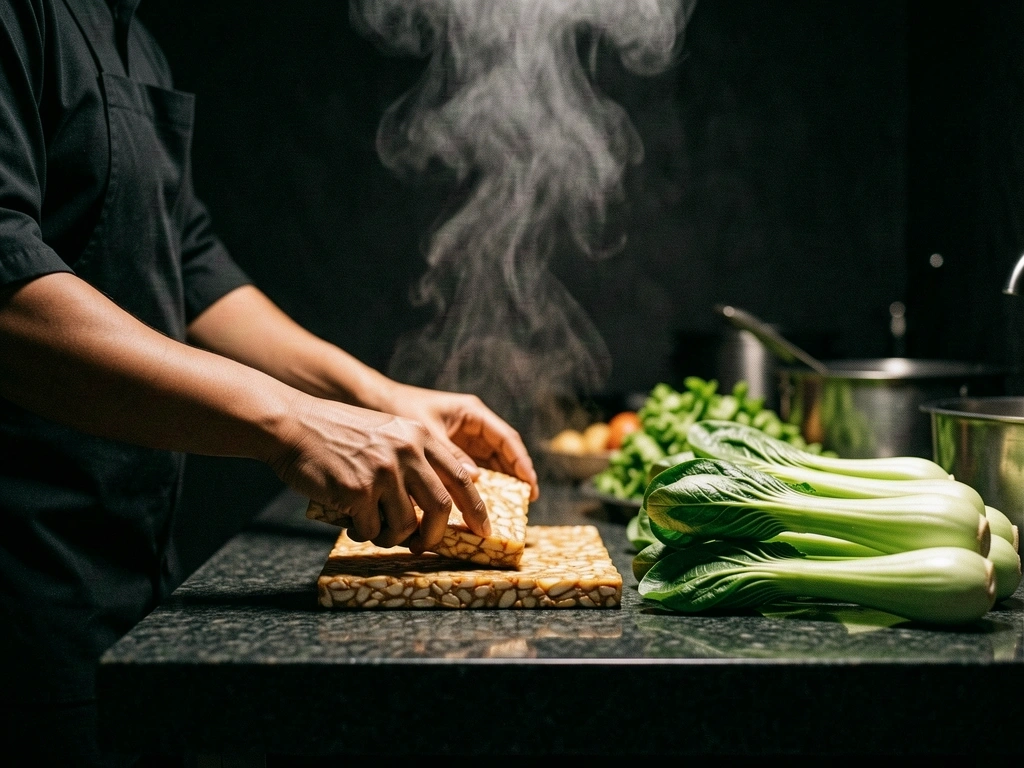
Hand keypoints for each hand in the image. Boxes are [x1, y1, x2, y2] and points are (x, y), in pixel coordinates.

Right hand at [268, 393, 488, 550]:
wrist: (293, 426)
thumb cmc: (338, 436)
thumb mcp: (387, 433)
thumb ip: (415, 461)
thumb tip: (439, 510)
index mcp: (419, 436)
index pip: (461, 476)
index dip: (476, 508)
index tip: (484, 530)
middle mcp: (407, 451)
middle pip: (441, 507)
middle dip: (436, 535)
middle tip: (424, 546)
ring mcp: (383, 471)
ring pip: (405, 526)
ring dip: (391, 537)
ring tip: (373, 528)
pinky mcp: (358, 491)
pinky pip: (372, 530)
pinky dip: (363, 534)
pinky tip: (350, 521)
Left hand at [377, 383, 538, 500]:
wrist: (372, 403)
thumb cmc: (399, 409)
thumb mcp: (426, 432)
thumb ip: (451, 454)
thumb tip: (475, 479)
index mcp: (472, 413)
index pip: (506, 439)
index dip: (521, 463)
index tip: (529, 485)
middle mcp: (472, 426)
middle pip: (502, 453)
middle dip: (515, 477)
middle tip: (524, 503)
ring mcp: (462, 439)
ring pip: (490, 463)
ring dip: (498, 484)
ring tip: (507, 508)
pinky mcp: (450, 452)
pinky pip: (471, 470)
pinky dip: (476, 486)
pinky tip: (478, 505)